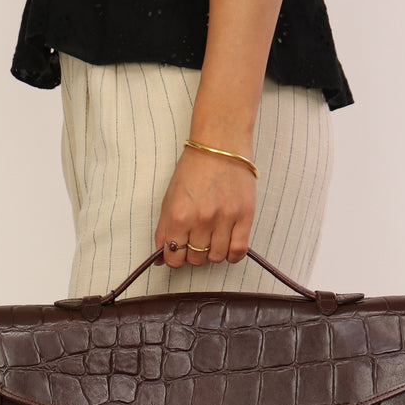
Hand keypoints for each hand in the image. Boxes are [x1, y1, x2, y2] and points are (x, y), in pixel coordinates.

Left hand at [155, 147, 256, 268]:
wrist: (220, 143)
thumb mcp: (169, 199)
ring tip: (213, 238)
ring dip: (213, 253)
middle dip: (194, 254)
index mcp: (179, 215)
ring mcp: (224, 218)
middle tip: (197, 239)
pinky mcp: (245, 215)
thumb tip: (160, 260)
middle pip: (195, 259)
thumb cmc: (193, 169)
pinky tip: (228, 245)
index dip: (175, 259)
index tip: (179, 252)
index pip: (174, 258)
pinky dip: (232, 255)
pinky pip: (238, 250)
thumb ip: (163, 231)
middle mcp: (201, 219)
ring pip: (216, 257)